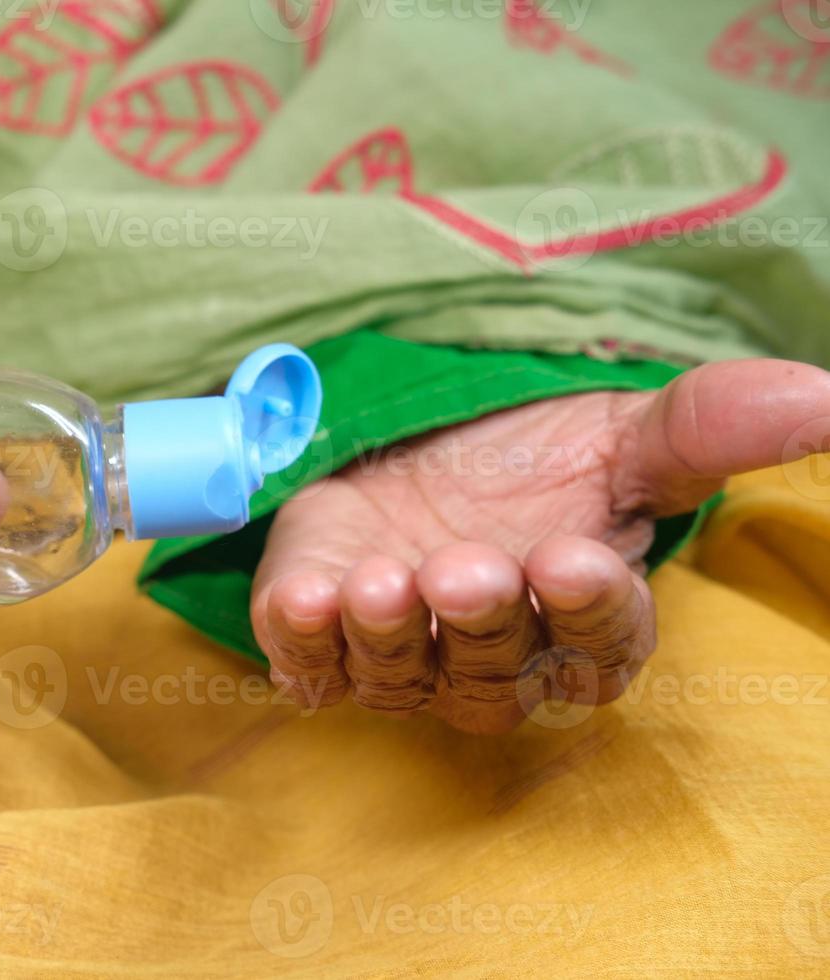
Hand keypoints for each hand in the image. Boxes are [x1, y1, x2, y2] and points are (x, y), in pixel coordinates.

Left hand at [252, 359, 829, 732]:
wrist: (414, 445)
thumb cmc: (527, 460)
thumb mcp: (621, 433)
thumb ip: (710, 428)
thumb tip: (826, 395)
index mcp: (578, 623)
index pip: (599, 646)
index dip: (586, 612)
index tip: (570, 557)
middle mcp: (494, 660)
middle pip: (496, 673)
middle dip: (481, 622)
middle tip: (467, 567)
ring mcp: (403, 660)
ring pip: (401, 679)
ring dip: (390, 636)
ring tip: (385, 581)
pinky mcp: (321, 644)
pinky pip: (311, 667)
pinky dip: (304, 642)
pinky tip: (306, 598)